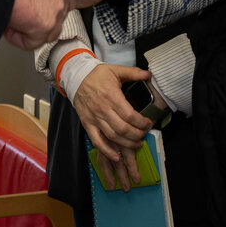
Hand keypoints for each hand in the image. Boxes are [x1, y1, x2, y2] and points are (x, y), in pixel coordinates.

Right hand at [73, 63, 152, 189]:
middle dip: (137, 135)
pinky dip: (107, 151)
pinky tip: (116, 156)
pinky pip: (97, 141)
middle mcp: (103, 109)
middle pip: (123, 129)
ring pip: (112, 137)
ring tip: (137, 144)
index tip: (149, 124)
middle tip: (144, 134)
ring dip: (127, 144)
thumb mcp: (116, 70)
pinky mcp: (87, 124)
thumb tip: (149, 74)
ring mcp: (94, 119)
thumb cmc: (97, 74)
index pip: (130, 115)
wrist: (76, 78)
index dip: (142, 123)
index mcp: (111, 96)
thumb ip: (134, 73)